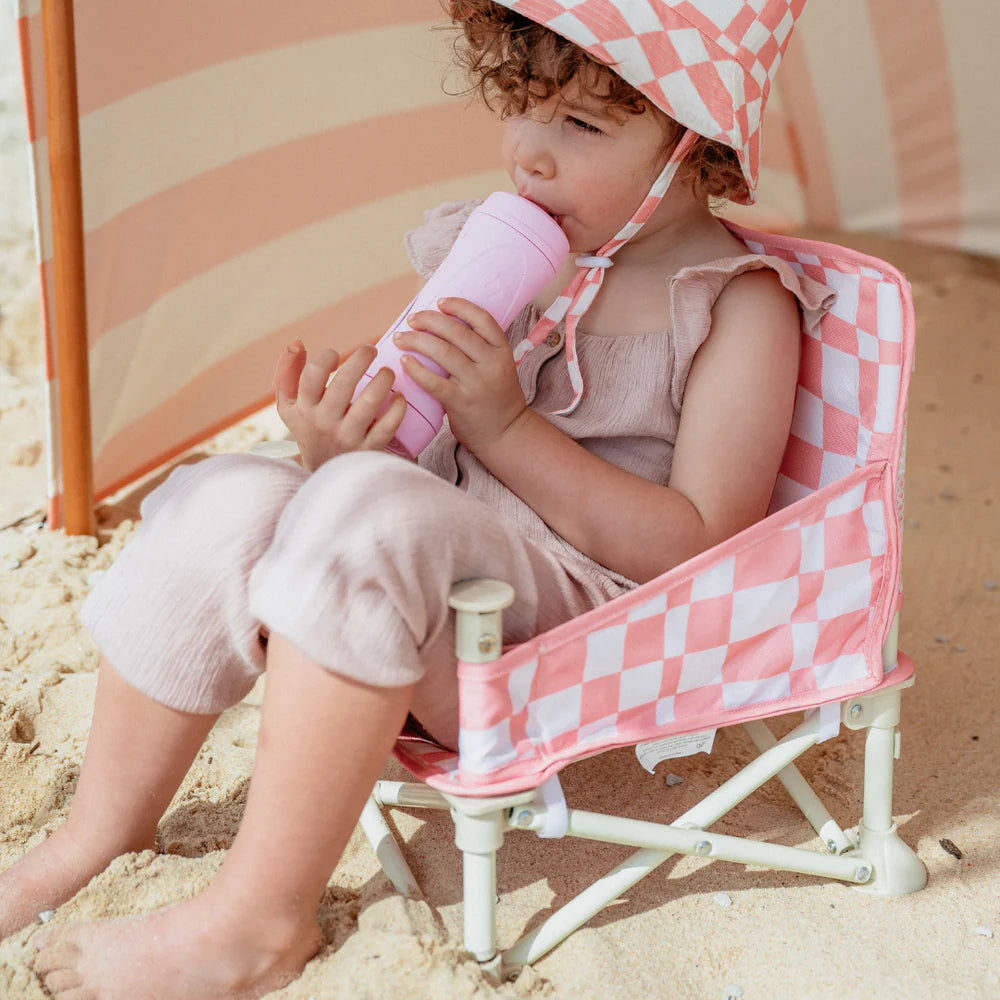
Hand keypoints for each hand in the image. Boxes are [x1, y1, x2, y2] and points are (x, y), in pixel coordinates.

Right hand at [273, 341, 406, 470]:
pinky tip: (399, 397)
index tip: (336, 354)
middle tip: (370, 350)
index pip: (311, 376)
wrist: (327, 474)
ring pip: (369, 402)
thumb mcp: (289, 408)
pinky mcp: (369, 450)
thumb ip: (287, 375)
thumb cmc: (310, 431)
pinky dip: (397, 407)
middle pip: (344, 384)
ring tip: (387, 372)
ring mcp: (348, 438)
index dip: (325, 358)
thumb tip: (296, 343)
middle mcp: (325, 423)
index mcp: (305, 409)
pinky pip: (388, 425)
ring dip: (383, 380)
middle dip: (361, 359)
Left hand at [392, 297, 526, 452]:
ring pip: (443, 352)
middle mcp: (491, 364)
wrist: (506, 434)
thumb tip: (443, 328)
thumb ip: (480, 350)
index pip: (482, 319)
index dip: (459, 306)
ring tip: (401, 337)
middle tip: (412, 319)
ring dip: (416, 340)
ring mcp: (476, 383)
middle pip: (456, 332)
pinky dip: (416, 369)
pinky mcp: (461, 402)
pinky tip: (404, 361)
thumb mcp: (499, 367)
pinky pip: (433, 381)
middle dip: (429, 320)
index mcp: (502, 351)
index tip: (440, 302)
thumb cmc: (496, 398)